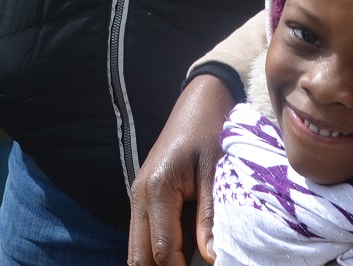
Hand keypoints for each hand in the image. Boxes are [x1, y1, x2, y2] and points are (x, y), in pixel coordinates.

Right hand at [129, 73, 233, 264]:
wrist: (198, 102)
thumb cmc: (210, 131)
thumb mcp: (216, 172)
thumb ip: (210, 215)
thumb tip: (212, 257)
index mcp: (158, 189)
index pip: (163, 250)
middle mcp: (139, 196)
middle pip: (139, 256)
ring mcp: (138, 196)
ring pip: (137, 248)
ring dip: (156, 263)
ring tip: (184, 265)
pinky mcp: (144, 196)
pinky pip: (143, 235)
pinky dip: (156, 251)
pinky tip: (180, 256)